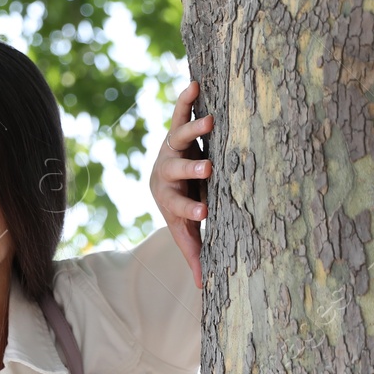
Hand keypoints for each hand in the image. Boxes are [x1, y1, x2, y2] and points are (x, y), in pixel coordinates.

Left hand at [148, 79, 213, 288]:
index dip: (190, 210)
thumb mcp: (185, 231)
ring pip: (179, 138)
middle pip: (177, 170)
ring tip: (210, 120)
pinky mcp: (176, 129)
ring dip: (193, 130)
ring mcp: (170, 149)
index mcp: (171, 199)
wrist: (163, 179)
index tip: (204, 213)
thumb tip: (201, 290)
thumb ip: (194, 254)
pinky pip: (179, 112)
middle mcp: (168, 172)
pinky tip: (195, 83)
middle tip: (207, 168)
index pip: (180, 207)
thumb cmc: (180, 208)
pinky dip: (186, 99)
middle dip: (191, 170)